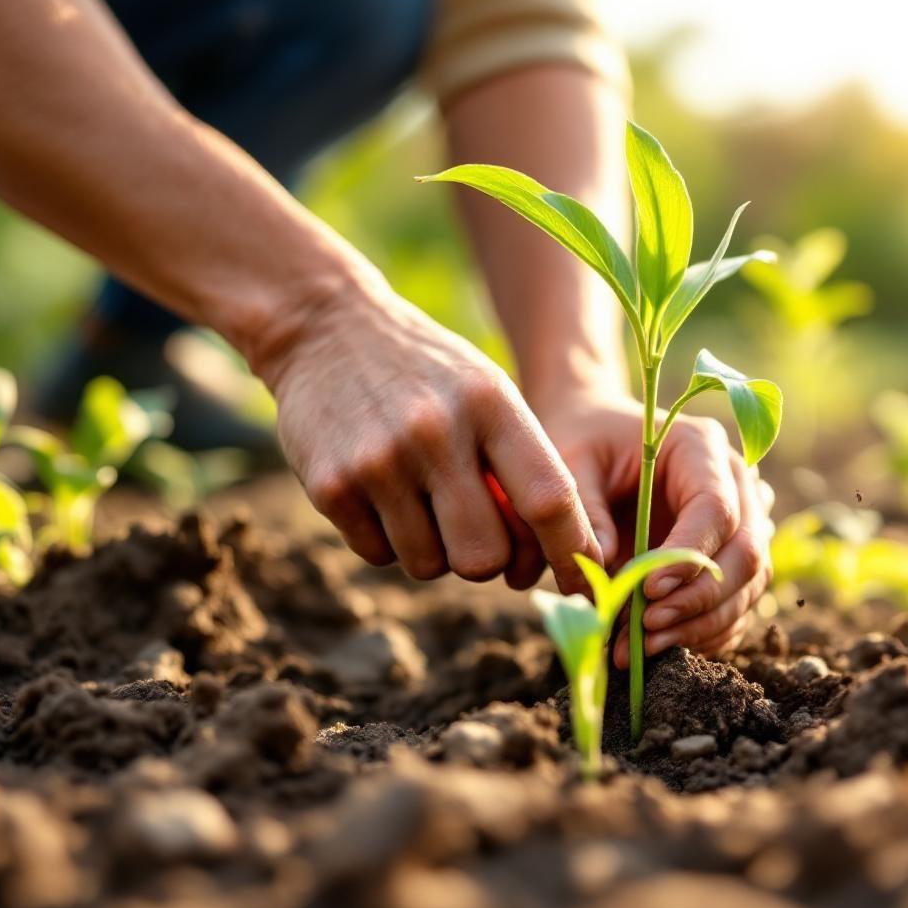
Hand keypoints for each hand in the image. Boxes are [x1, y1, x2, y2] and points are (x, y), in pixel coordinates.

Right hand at [254, 274, 601, 594]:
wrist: (325, 330)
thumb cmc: (429, 374)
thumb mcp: (487, 392)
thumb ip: (522, 463)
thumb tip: (563, 552)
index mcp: (490, 403)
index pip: (548, 499)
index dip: (570, 550)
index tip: (582, 578)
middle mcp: (435, 432)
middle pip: (485, 556)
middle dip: (488, 560)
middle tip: (475, 529)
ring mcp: (378, 461)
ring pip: (430, 566)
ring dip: (434, 551)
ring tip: (422, 499)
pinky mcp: (330, 486)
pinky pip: (379, 556)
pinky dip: (387, 541)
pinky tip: (382, 493)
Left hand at [536, 392, 775, 665]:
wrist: (595, 442)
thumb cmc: (584, 446)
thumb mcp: (571, 464)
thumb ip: (586, 513)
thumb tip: (602, 574)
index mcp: (701, 447)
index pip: (716, 510)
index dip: (689, 557)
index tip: (647, 592)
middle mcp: (736, 484)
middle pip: (746, 553)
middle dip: (698, 600)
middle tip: (646, 627)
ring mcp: (743, 522)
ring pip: (749, 586)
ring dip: (700, 625)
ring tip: (642, 646)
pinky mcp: (731, 557)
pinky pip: (737, 604)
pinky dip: (704, 632)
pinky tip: (660, 645)